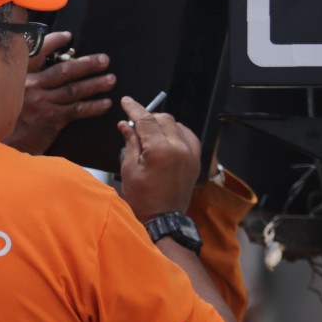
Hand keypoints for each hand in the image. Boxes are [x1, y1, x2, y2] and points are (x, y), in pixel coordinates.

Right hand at [5, 32, 114, 155]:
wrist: (4, 146)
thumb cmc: (9, 120)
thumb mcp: (11, 95)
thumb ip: (27, 81)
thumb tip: (51, 72)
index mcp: (22, 77)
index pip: (38, 53)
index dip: (54, 42)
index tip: (67, 37)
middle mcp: (31, 87)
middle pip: (63, 71)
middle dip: (86, 64)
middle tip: (103, 60)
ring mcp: (42, 103)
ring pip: (73, 90)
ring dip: (95, 84)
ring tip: (110, 80)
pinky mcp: (51, 119)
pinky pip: (76, 110)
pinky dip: (93, 106)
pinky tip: (104, 104)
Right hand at [118, 94, 201, 221]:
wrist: (163, 219)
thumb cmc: (145, 200)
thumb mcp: (129, 169)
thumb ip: (130, 142)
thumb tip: (126, 125)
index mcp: (161, 150)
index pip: (146, 119)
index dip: (134, 108)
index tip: (127, 102)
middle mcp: (179, 148)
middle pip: (163, 118)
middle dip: (147, 117)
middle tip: (134, 124)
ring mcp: (190, 154)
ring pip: (176, 124)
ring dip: (162, 124)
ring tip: (149, 134)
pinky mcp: (195, 159)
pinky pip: (188, 136)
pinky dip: (176, 132)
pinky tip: (166, 138)